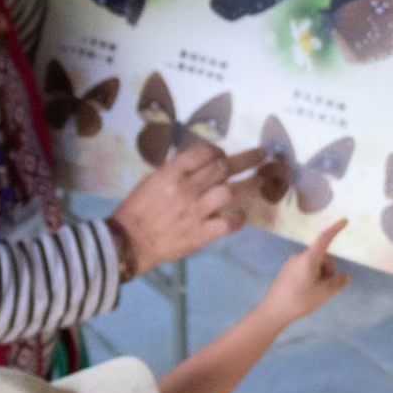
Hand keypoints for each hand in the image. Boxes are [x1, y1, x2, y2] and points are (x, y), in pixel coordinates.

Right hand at [112, 144, 265, 273]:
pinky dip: (238, 218)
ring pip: (230, 191)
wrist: (130, 242)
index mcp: (172, 173)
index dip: (219, 151)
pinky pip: (228, 223)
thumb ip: (177, 171)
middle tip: (262, 154)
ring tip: (262, 179)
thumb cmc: (138, 209)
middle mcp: (187, 189)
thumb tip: (201, 163)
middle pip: (223, 167)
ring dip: (249, 183)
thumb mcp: (152, 180)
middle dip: (247, 158)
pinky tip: (242, 215)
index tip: (224, 154)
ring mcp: (196, 211)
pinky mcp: (201, 233)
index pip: (204, 152)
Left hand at [258, 220, 349, 327]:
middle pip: (321, 256)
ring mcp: (291, 263)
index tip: (344, 221)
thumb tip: (345, 276)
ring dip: (320, 274)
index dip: (335, 229)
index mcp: (309, 258)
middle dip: (328, 268)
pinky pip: (305, 268)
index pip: (324, 238)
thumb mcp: (324, 293)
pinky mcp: (287, 271)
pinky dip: (311, 276)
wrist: (274, 310)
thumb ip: (338, 282)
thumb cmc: (300, 299)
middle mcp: (299, 256)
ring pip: (314, 263)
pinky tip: (306, 292)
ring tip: (315, 292)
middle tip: (326, 287)